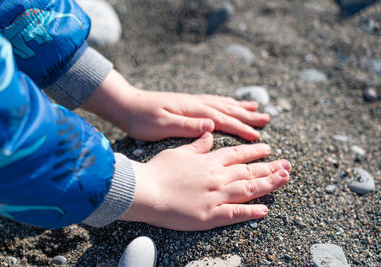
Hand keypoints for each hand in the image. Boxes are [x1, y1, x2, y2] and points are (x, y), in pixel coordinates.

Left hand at [82, 70, 269, 140]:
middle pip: (228, 109)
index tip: (258, 137)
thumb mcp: (162, 126)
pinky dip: (226, 103)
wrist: (127, 104)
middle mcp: (196, 104)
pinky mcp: (188, 103)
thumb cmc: (142, 119)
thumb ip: (187, 125)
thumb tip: (212, 125)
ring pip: (223, 104)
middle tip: (267, 120)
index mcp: (193, 111)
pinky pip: (213, 101)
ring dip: (240, 107)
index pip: (223, 120)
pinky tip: (230, 104)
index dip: (241, 129)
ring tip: (257, 108)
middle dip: (248, 116)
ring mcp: (193, 102)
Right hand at [119, 133, 290, 230]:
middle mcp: (217, 177)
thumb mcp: (179, 151)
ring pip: (248, 189)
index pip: (237, 154)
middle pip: (249, 171)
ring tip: (284, 179)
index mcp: (209, 162)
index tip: (268, 149)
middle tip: (287, 165)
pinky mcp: (210, 215)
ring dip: (268, 184)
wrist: (146, 190)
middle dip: (270, 167)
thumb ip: (198, 145)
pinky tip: (264, 210)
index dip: (254, 152)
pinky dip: (251, 212)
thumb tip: (210, 134)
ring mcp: (216, 197)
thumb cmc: (159, 170)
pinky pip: (236, 214)